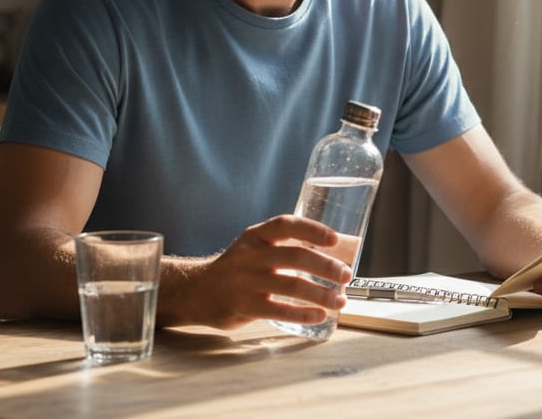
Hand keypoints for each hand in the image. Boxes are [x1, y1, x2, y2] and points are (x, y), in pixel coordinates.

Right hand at [181, 215, 352, 329]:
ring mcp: (245, 281)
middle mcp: (250, 255)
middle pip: (294, 256)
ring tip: (340, 300)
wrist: (195, 291)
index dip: (312, 230)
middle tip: (346, 275)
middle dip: (325, 266)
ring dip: (320, 293)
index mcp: (256, 236)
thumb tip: (333, 256)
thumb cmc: (237, 269)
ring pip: (290, 285)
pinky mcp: (243, 306)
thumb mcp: (255, 249)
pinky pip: (278, 310)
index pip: (286, 224)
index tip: (335, 240)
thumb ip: (284, 248)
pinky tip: (319, 315)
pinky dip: (303, 313)